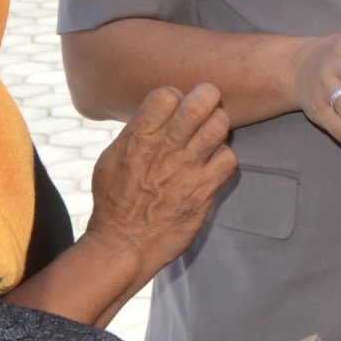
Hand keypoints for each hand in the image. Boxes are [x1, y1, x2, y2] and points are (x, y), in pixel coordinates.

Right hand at [85, 83, 237, 273]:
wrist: (124, 245)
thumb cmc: (114, 202)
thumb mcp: (111, 159)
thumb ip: (135, 134)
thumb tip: (153, 114)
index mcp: (138, 139)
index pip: (166, 95)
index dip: (176, 95)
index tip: (176, 106)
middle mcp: (164, 150)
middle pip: (198, 104)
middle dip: (207, 96)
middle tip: (207, 102)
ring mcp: (186, 170)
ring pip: (218, 127)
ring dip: (219, 124)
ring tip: (212, 131)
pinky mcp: (203, 191)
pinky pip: (229, 159)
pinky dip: (225, 157)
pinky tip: (215, 163)